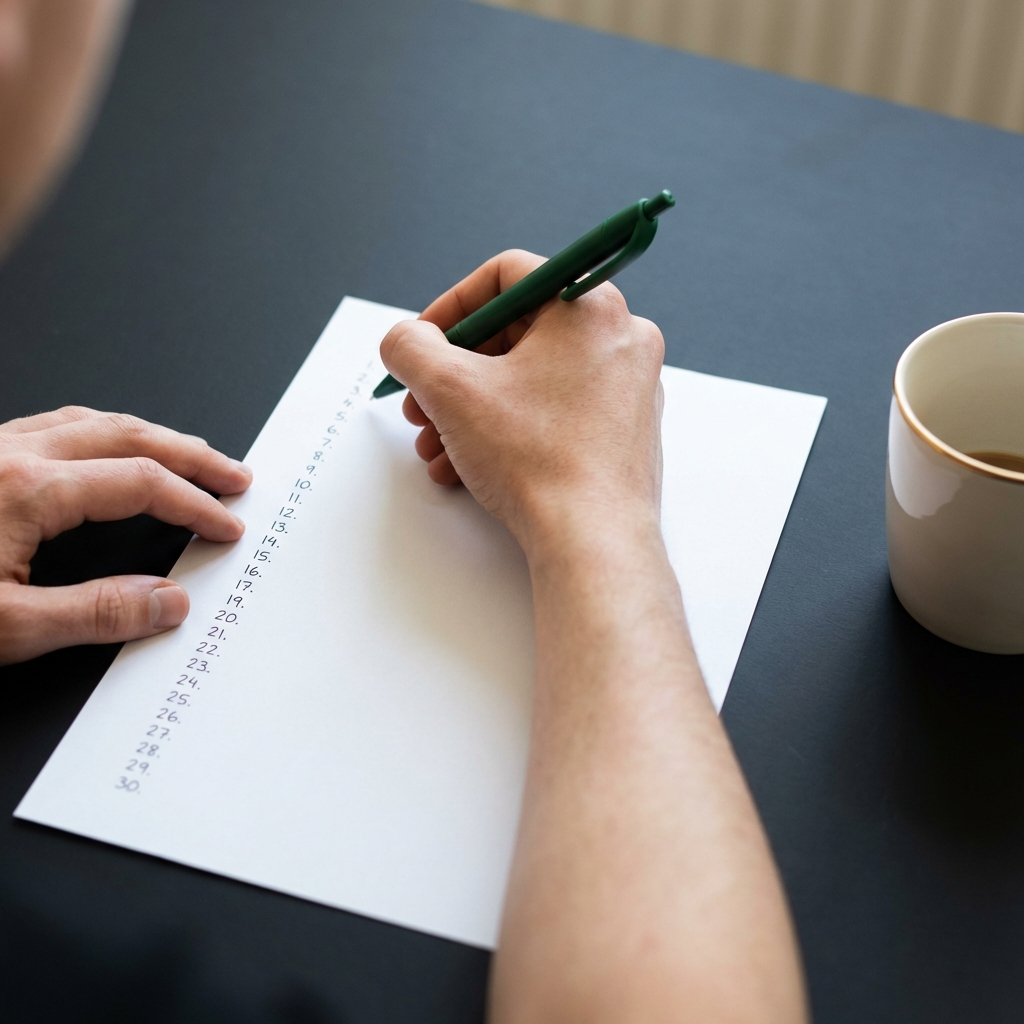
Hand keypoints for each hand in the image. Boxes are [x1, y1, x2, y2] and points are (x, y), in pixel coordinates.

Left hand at [0, 406, 250, 663]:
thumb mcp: (5, 628)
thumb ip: (94, 614)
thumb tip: (168, 602)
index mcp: (25, 489)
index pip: (141, 484)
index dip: (195, 505)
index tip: (226, 525)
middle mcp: (9, 454)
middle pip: (127, 436)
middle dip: (190, 456)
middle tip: (232, 474)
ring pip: (90, 422)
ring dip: (149, 437)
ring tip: (186, 455)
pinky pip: (56, 426)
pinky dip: (102, 433)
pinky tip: (107, 451)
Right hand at [379, 250, 664, 558]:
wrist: (592, 541)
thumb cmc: (538, 460)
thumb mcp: (450, 390)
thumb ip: (411, 348)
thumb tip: (404, 342)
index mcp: (590, 307)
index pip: (507, 275)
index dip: (450, 307)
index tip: (422, 342)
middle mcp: (621, 339)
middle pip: (516, 333)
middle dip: (455, 373)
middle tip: (421, 403)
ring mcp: (628, 388)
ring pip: (531, 380)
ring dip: (471, 410)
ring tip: (436, 446)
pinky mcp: (624, 432)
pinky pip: (554, 413)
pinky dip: (508, 431)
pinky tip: (466, 466)